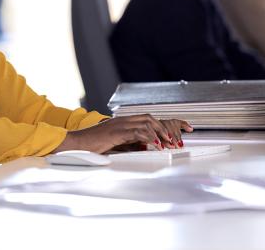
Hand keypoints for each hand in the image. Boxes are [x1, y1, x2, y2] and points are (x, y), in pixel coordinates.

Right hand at [53, 115, 192, 153]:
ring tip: (170, 144)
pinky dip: (149, 138)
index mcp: (126, 121)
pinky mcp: (116, 132)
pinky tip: (156, 145)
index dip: (169, 122)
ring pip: (147, 123)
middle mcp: (125, 120)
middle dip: (168, 128)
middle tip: (179, 141)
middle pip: (152, 118)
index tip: (186, 128)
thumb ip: (132, 143)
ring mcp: (121, 124)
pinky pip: (137, 132)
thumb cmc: (94, 145)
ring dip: (162, 133)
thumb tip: (147, 147)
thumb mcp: (117, 144)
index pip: (151, 118)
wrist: (77, 143)